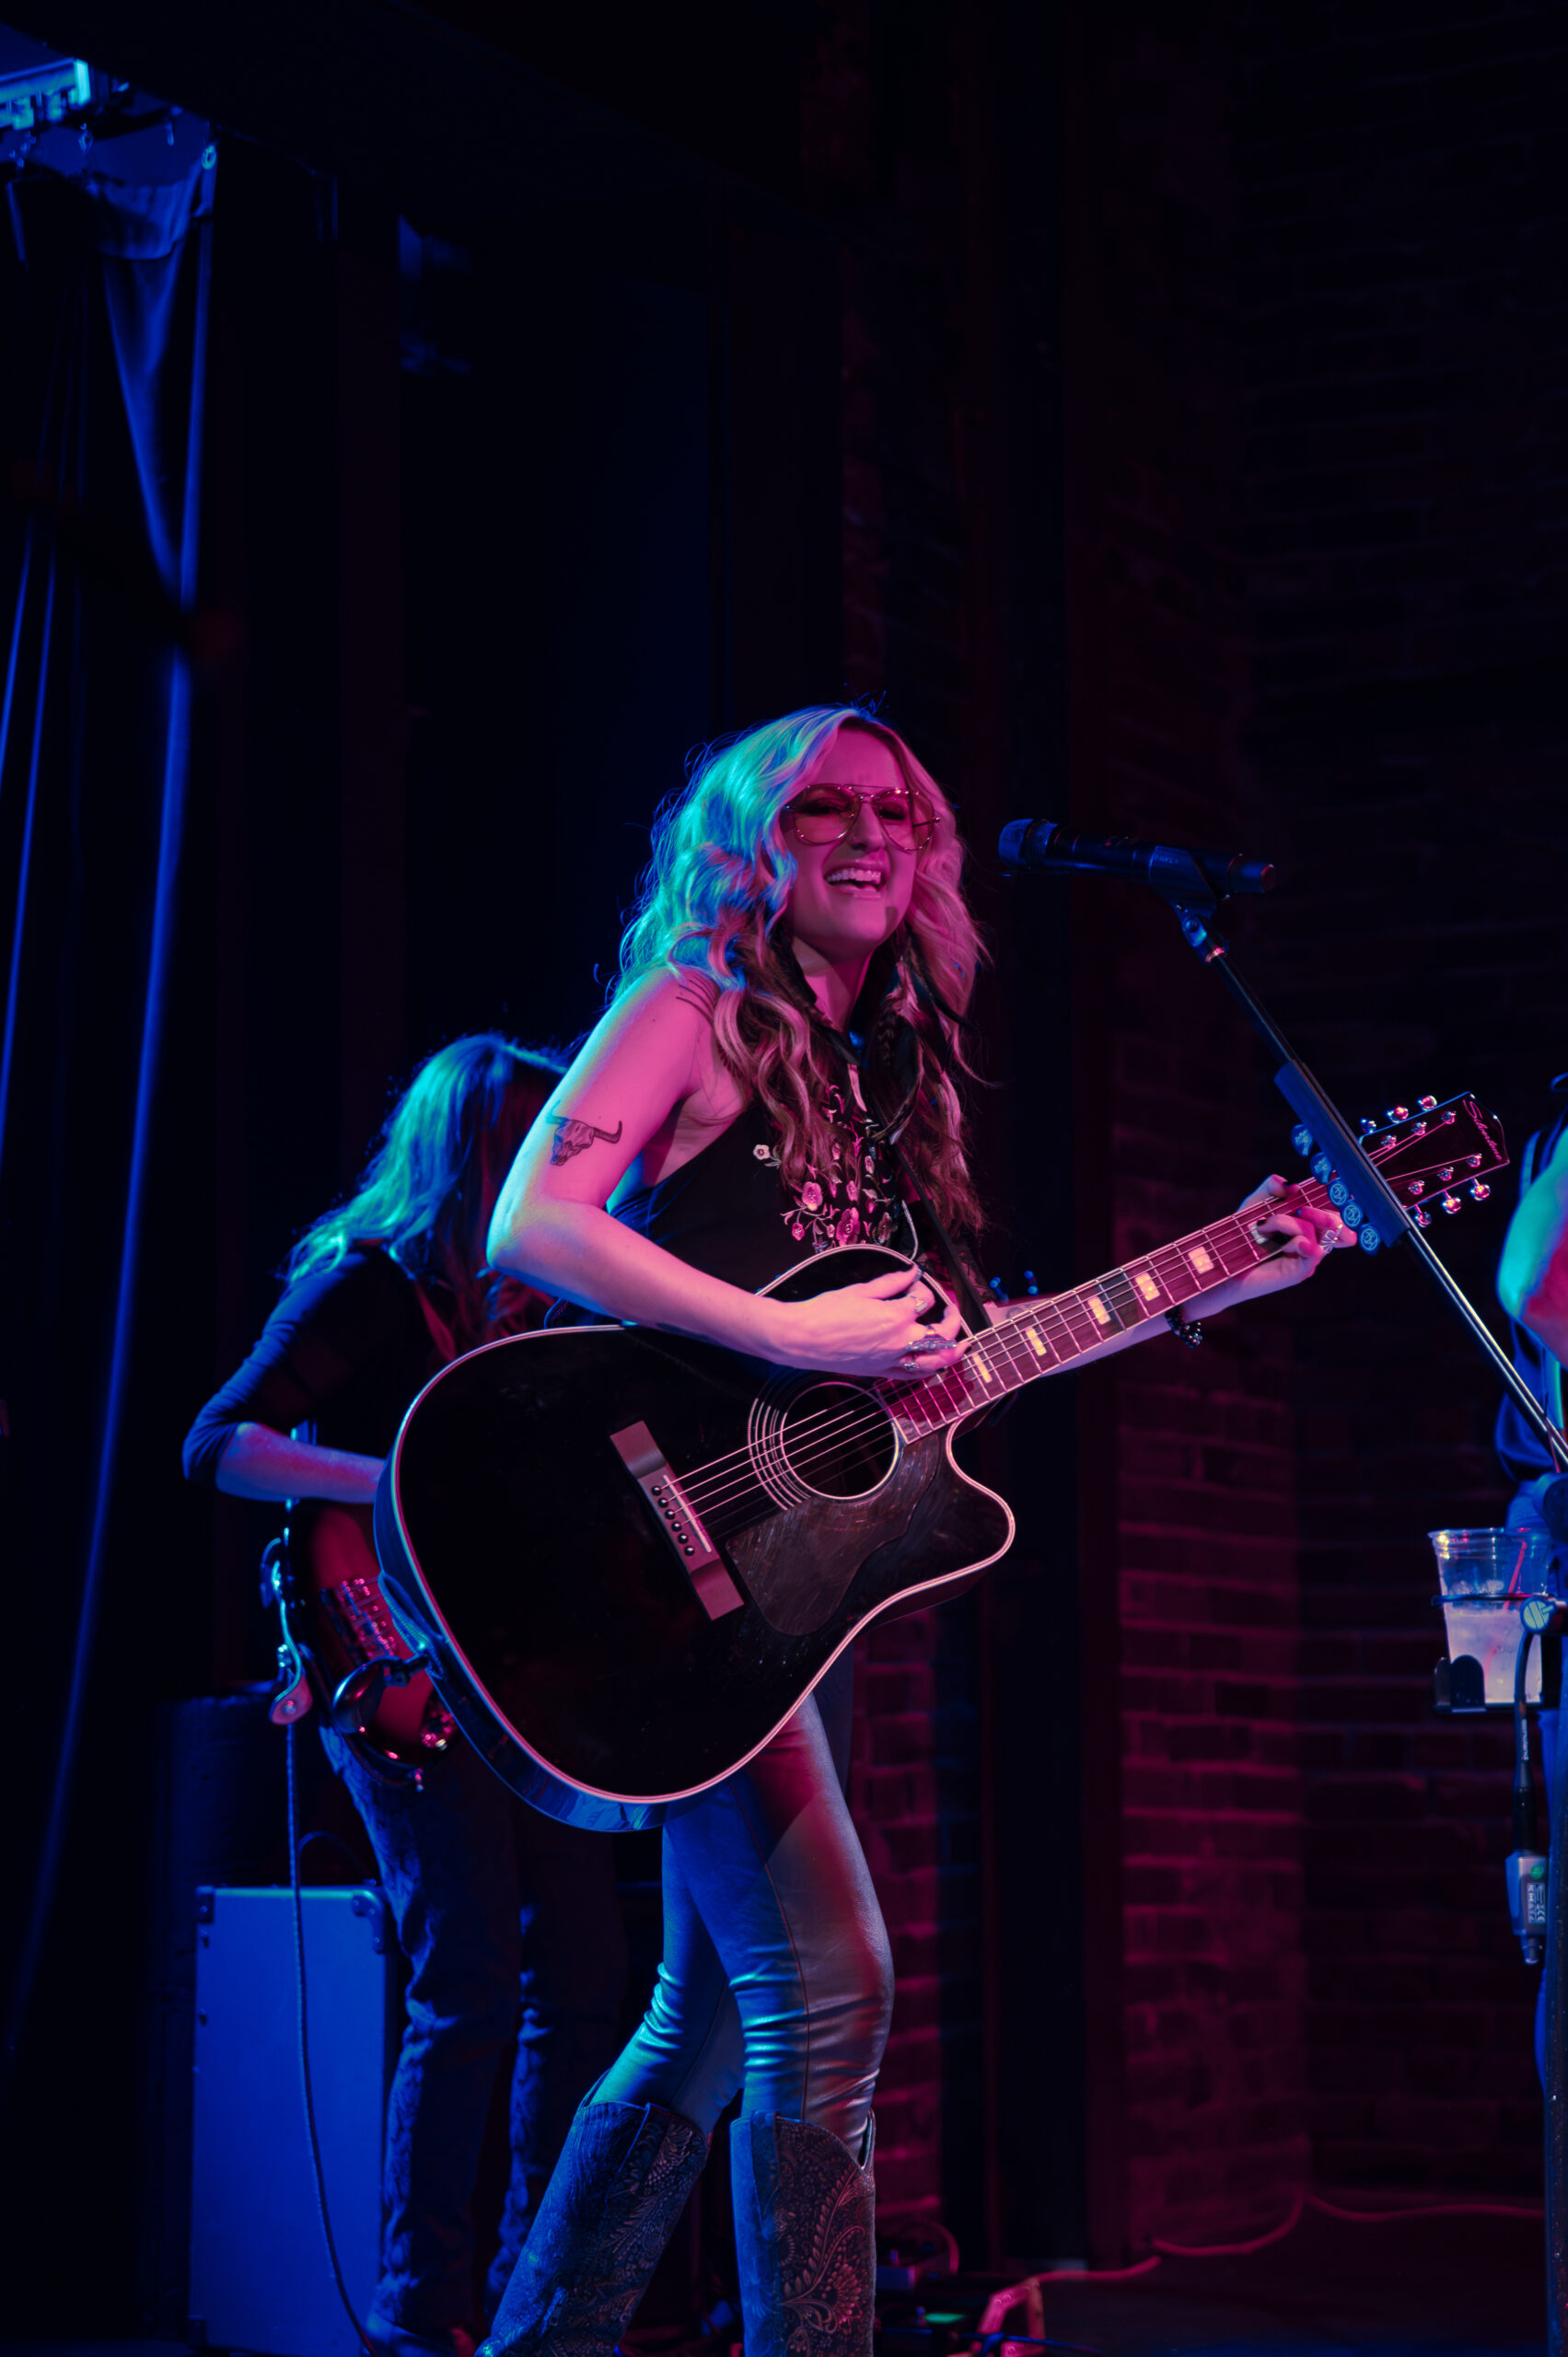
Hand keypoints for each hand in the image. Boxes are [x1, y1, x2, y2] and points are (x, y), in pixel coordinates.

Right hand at [769, 1262, 969, 1376]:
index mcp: (896, 1315)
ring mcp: (893, 1359)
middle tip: (951, 1310)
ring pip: (935, 1361)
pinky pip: (913, 1375)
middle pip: (943, 1333)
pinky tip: (933, 1363)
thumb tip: (912, 1273)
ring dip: (953, 1352)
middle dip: (953, 1319)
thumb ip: (891, 1282)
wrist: (801, 1338)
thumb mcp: (860, 1290)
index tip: (914, 1282)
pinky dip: (929, 1369)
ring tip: (962, 1344)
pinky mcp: (882, 1372)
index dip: (922, 1287)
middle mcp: (900, 1340)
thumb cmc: (825, 1313)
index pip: (924, 1299)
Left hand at [1225, 1172, 1356, 1298]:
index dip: (1343, 1207)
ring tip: (1263, 1228)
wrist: (1223, 1262)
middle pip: (1335, 1226)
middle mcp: (1311, 1241)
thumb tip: (1290, 1186)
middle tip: (1301, 1209)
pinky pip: (1311, 1252)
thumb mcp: (1255, 1204)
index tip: (1347, 1195)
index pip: (1334, 1214)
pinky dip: (1301, 1242)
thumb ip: (1271, 1189)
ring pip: (1313, 1232)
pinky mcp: (1299, 1272)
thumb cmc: (1241, 1235)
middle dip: (1322, 1214)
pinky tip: (1297, 1242)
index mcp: (1307, 1224)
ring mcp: (1306, 1258)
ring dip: (1286, 1223)